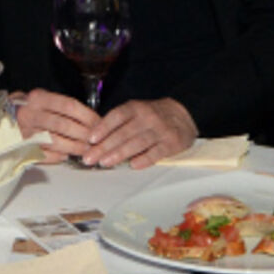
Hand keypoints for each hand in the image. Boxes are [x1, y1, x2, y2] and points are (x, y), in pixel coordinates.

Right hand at [13, 88, 99, 162]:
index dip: (87, 116)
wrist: (1, 117)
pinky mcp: (20, 146)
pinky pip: (42, 154)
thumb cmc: (30, 108)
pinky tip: (65, 157)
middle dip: (83, 134)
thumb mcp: (44, 99)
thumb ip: (63, 107)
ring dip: (73, 147)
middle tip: (96, 142)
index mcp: (39, 98)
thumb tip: (90, 120)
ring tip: (85, 151)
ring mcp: (24, 131)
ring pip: (54, 141)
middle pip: (62, 125)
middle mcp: (30, 113)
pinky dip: (56, 157)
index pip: (68, 105)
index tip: (99, 124)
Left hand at [81, 98, 196, 168]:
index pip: (117, 116)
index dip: (103, 127)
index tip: (90, 139)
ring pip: (137, 143)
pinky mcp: (172, 143)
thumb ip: (118, 123)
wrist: (183, 115)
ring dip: (119, 153)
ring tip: (105, 162)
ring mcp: (160, 130)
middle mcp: (148, 117)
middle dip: (105, 146)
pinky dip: (144, 159)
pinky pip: (156, 152)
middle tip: (90, 158)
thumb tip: (94, 139)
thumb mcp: (136, 111)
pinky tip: (133, 165)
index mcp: (136, 108)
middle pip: (123, 132)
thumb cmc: (152, 116)